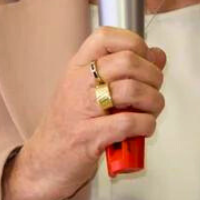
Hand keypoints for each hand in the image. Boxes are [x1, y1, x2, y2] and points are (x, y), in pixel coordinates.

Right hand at [1, 27, 166, 199]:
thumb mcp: (92, 89)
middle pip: (127, 61)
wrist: (42, 163)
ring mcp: (82, 110)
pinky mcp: (89, 137)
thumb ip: (125, 71)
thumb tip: (157, 55)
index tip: (145, 59)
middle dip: (153, 76)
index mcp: (78, 68)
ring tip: (150, 111)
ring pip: (131, 90)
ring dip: (153, 101)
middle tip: (153, 90)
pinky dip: (146, 125)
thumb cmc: (70, 125)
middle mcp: (78, 83)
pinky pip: (129, 123)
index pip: (106, 36)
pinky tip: (143, 128)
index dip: (135, 43)